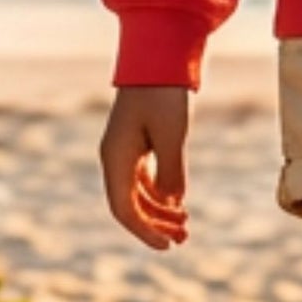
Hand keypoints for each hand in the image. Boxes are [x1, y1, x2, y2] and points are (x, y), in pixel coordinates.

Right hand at [100, 86, 190, 249]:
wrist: (160, 54)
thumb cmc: (165, 93)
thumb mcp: (173, 135)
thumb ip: (172, 172)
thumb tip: (172, 204)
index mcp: (116, 157)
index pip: (124, 209)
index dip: (144, 232)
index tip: (167, 247)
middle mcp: (115, 157)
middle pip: (130, 204)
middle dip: (154, 225)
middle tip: (183, 239)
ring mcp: (125, 149)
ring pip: (138, 193)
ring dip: (159, 211)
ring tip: (185, 225)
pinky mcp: (138, 141)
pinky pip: (144, 178)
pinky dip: (160, 193)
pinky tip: (179, 202)